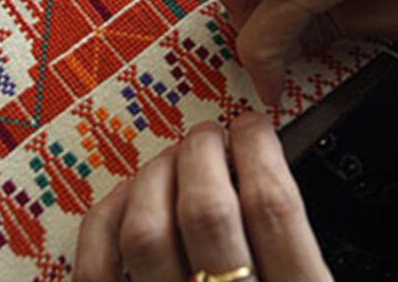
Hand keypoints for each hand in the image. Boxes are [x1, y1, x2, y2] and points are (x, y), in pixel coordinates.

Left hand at [73, 112, 331, 281]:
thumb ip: (300, 250)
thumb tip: (271, 177)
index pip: (273, 209)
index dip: (259, 152)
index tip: (254, 129)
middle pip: (206, 211)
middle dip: (204, 155)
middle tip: (209, 138)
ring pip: (147, 233)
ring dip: (155, 180)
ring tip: (169, 165)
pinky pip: (97, 270)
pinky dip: (105, 225)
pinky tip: (123, 206)